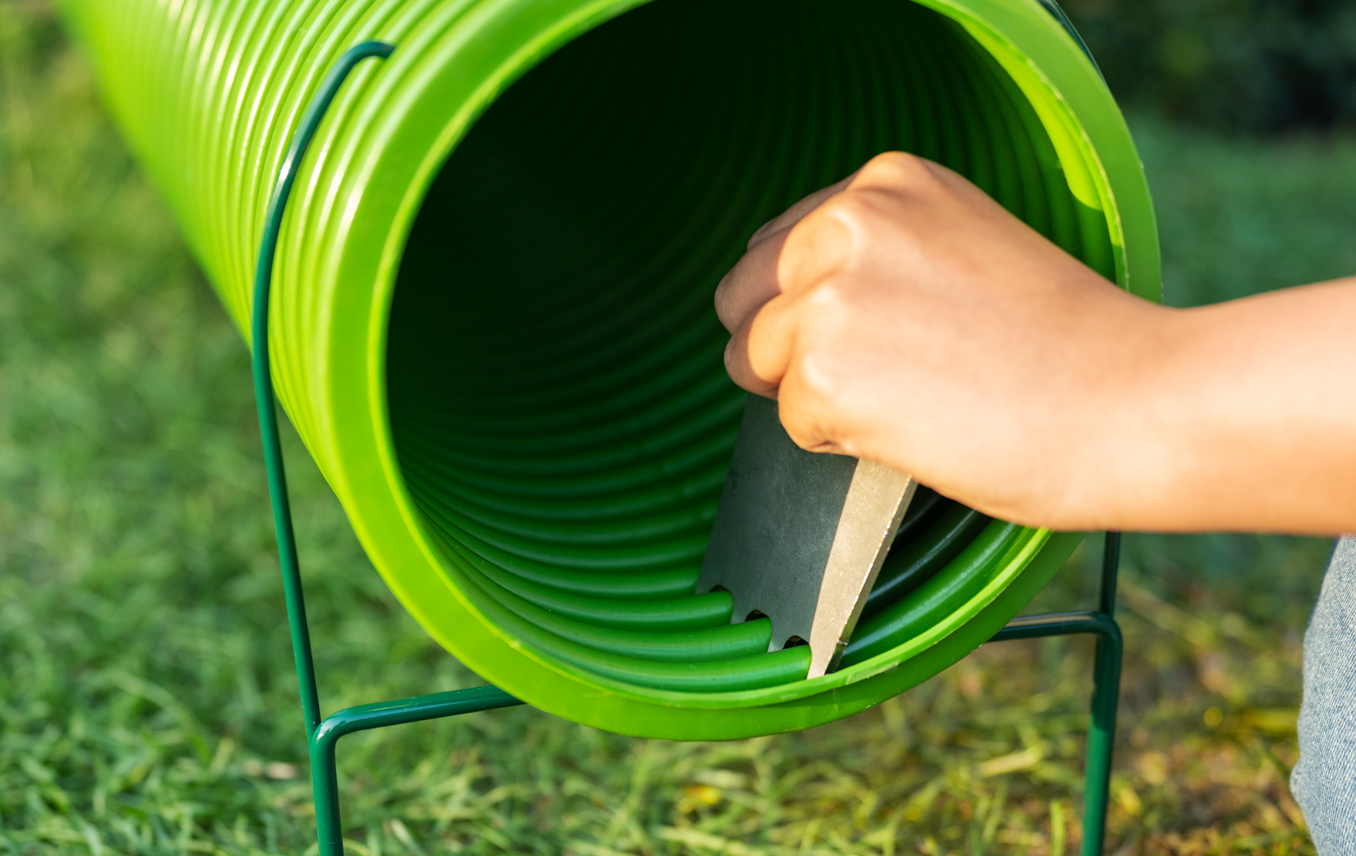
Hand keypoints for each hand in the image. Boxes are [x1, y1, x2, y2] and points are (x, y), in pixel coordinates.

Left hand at [715, 152, 1355, 533]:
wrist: (1129, 402)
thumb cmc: (1066, 340)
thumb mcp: (962, 244)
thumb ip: (877, 252)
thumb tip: (795, 297)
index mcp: (882, 183)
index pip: (776, 246)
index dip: (809, 303)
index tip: (875, 332)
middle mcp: (844, 224)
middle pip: (741, 300)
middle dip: (786, 347)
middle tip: (879, 375)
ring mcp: (826, 298)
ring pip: (755, 363)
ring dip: (813, 396)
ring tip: (908, 400)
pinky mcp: (821, 375)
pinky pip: (791, 424)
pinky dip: (839, 442)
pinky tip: (916, 428)